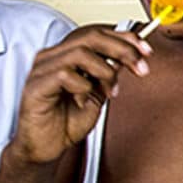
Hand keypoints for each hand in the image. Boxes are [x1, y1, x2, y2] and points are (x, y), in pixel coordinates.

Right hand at [10, 25, 151, 164]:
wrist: (44, 148)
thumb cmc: (65, 121)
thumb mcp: (97, 94)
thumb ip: (109, 74)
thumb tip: (129, 57)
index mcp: (66, 54)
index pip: (97, 33)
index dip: (124, 38)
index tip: (146, 50)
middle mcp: (53, 56)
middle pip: (91, 37)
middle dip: (122, 49)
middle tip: (140, 67)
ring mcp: (42, 69)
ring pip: (80, 53)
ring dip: (104, 72)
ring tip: (109, 92)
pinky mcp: (36, 86)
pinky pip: (64, 74)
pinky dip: (82, 87)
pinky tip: (82, 101)